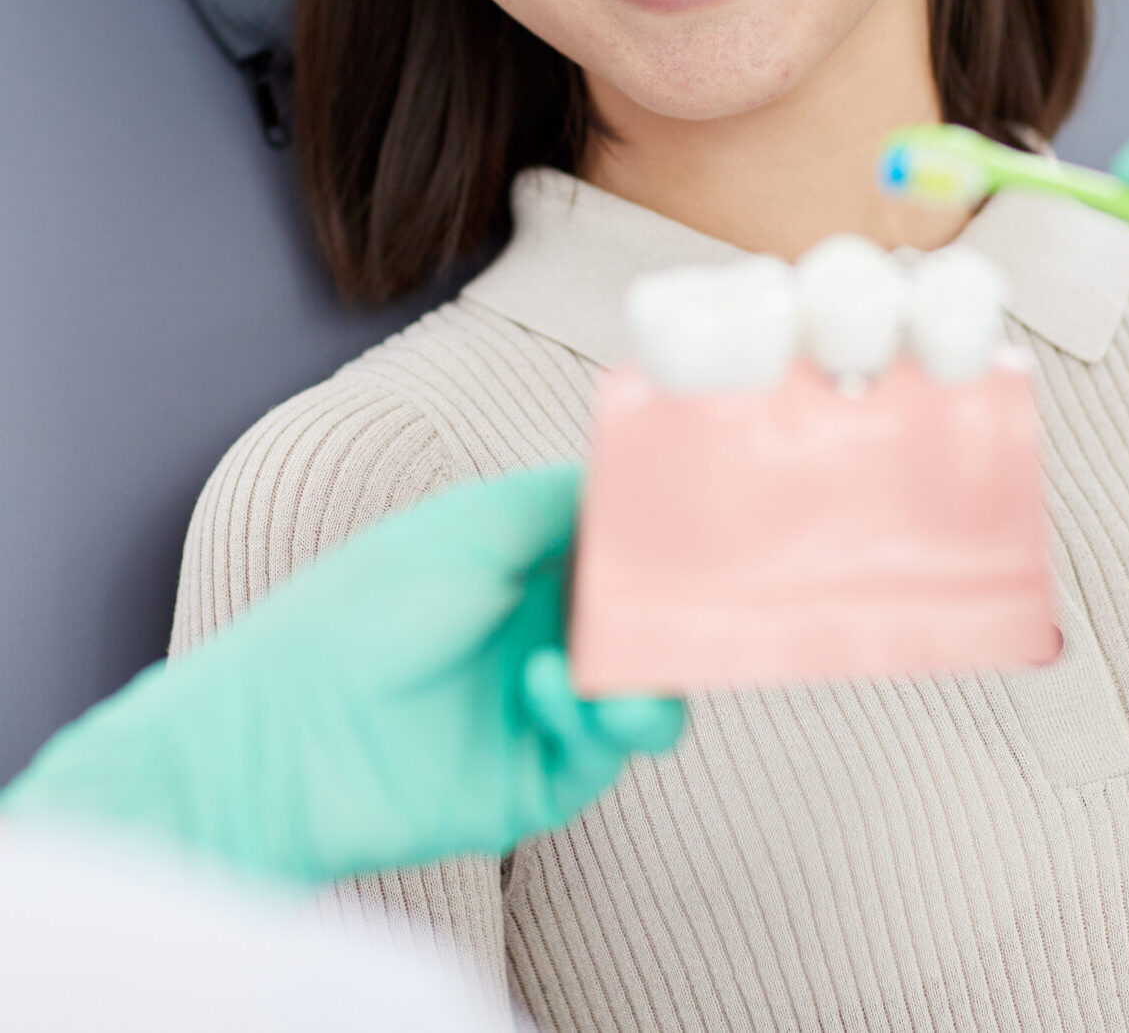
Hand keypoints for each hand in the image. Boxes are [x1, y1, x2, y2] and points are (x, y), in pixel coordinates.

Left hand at [1, 465, 683, 884]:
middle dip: (679, 618)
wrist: (283, 733)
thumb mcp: (470, 525)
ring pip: (645, 698)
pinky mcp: (535, 780)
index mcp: (527, 566)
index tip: (719, 527)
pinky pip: (603, 755)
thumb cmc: (363, 608)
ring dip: (652, 682)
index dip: (669, 543)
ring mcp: (541, 710)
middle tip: (705, 605)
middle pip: (648, 628)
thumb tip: (637, 475)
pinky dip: (595, 722)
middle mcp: (542, 634)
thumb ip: (562, 500)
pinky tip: (544, 691)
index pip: (624, 552)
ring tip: (619, 678)